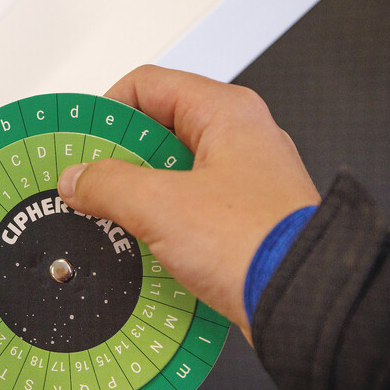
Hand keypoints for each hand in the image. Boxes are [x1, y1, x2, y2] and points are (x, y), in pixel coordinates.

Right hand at [57, 65, 320, 341]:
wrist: (310, 304)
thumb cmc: (261, 244)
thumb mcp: (161, 207)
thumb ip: (108, 185)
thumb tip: (79, 178)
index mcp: (226, 113)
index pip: (147, 85)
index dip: (106, 110)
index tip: (79, 142)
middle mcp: (241, 139)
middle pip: (158, 131)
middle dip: (117, 159)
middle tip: (87, 183)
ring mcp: (245, 181)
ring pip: (171, 173)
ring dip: (136, 196)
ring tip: (110, 219)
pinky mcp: (244, 221)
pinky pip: (189, 210)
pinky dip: (160, 224)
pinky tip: (141, 247)